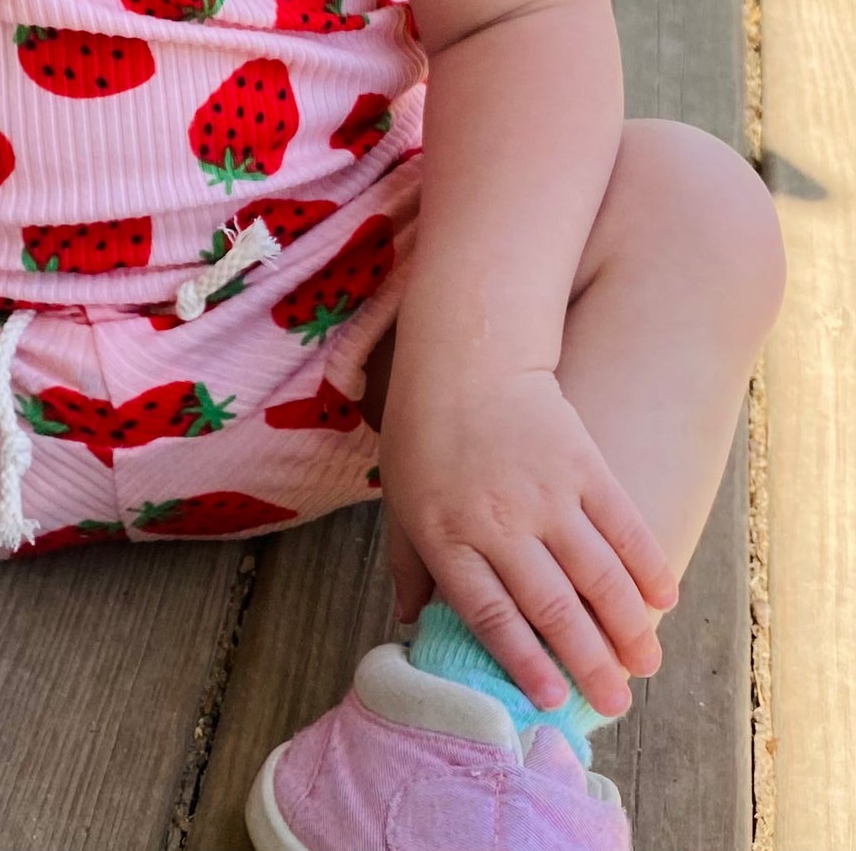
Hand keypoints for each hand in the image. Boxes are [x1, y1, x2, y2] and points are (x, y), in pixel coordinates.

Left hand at [379, 362, 678, 717]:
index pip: (490, 614)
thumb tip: (411, 625)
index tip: (553, 699)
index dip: (525, 661)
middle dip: (588, 662)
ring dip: (627, 625)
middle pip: (550, 606)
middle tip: (615, 702)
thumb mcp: (400, 498)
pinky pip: (623, 525)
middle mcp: (497, 520)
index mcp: (446, 533)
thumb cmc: (424, 433)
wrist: (467, 358)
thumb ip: (409, 562)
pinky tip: (661, 597)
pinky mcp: (583, 464)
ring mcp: (545, 492)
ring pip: (597, 575)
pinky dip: (647, 565)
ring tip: (646, 661)